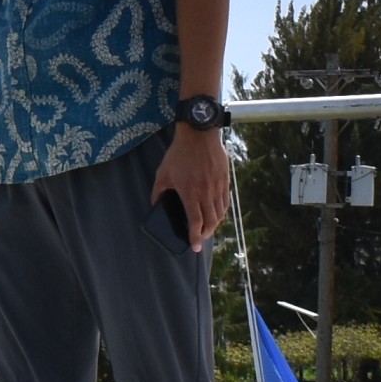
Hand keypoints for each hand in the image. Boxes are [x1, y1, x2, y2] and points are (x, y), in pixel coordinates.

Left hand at [153, 122, 233, 246]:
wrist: (199, 134)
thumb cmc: (179, 154)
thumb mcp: (163, 173)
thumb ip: (158, 192)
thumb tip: (155, 205)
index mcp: (190, 193)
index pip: (195, 222)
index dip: (195, 237)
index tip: (194, 247)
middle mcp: (206, 193)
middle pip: (210, 221)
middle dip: (205, 234)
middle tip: (200, 239)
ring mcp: (217, 187)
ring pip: (220, 213)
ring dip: (214, 225)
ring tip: (208, 228)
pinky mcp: (224, 180)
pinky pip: (225, 202)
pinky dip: (221, 212)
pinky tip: (216, 214)